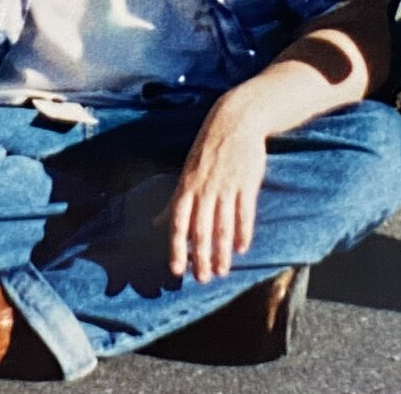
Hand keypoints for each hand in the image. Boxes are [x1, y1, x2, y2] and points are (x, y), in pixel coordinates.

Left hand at [168, 99, 267, 280]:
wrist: (235, 121)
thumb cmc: (207, 149)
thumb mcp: (186, 173)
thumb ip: (173, 202)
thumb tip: (154, 224)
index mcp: (187, 187)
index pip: (178, 223)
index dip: (177, 248)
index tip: (177, 270)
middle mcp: (204, 189)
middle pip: (201, 230)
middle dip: (201, 257)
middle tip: (203, 279)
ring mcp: (226, 186)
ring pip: (223, 226)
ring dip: (222, 252)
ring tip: (223, 271)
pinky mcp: (246, 183)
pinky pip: (244, 213)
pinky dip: (243, 232)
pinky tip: (242, 249)